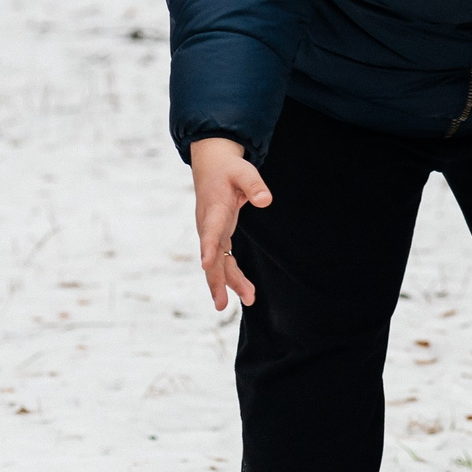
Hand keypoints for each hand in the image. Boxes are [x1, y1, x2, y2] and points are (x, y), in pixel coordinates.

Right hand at [190, 136, 269, 309]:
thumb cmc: (229, 169)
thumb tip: (266, 200)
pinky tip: (245, 291)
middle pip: (211, 257)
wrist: (212, 166)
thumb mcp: (243, 171)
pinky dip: (232, 276)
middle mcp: (209, 225)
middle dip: (216, 281)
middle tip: (221, 304)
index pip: (210, 231)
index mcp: (214, 210)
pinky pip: (224, 260)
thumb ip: (254, 185)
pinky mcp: (219, 236)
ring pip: (218, 263)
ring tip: (249, 300)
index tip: (205, 265)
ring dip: (230, 283)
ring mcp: (212, 233)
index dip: (207, 248)